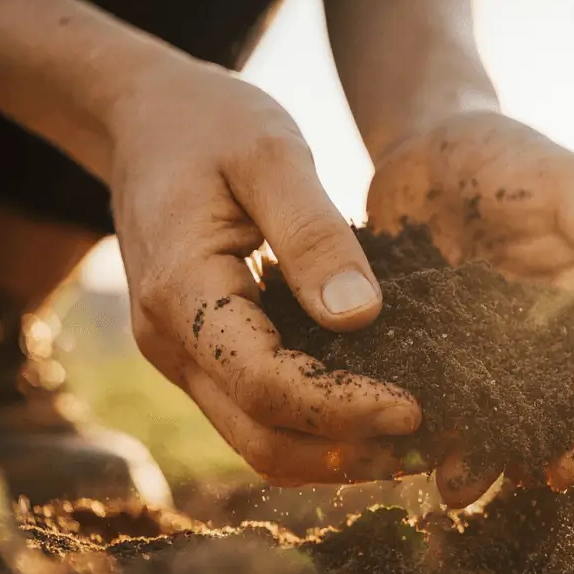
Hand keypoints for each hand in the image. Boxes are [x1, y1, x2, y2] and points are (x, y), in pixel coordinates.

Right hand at [107, 57, 421, 485]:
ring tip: (413, 443)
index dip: (343, 409)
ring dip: (335, 454)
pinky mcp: (199, 355)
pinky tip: (373, 412)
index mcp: (181, 291)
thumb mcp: (272, 154)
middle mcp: (169, 341)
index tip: (417, 409)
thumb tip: (359, 316)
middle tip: (431, 445)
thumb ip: (313, 233)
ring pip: (256, 441)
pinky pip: (256, 414)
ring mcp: (179, 356)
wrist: (143, 120)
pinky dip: (316, 428)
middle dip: (347, 452)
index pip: (266, 386)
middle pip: (260, 440)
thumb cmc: (210, 123)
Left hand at [368, 111, 573, 506]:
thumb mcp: (565, 181)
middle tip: (552, 473)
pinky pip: (446, 407)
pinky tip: (414, 459)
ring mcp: (502, 357)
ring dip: (493, 459)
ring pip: (510, 422)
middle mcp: (562, 340)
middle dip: (569, 443)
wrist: (422, 150)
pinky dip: (434, 437)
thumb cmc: (508, 156)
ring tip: (464, 485)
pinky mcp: (445, 361)